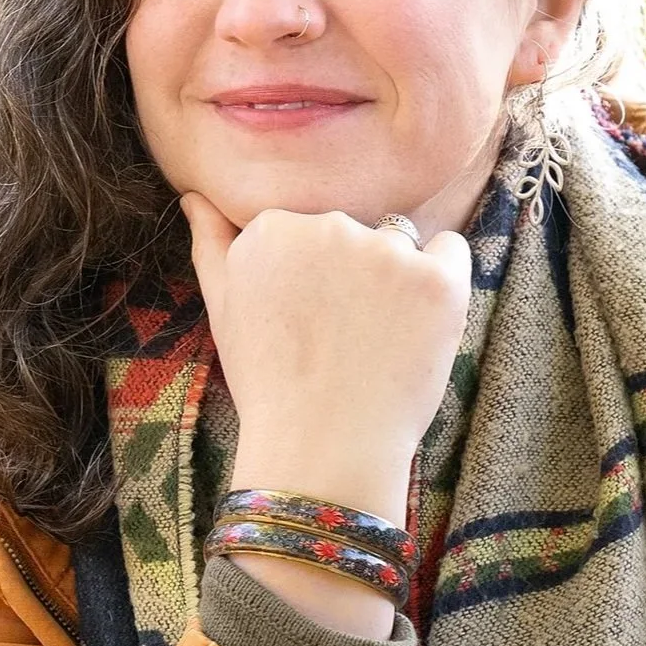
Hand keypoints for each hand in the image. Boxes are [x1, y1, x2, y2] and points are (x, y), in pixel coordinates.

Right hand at [181, 191, 471, 636]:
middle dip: (353, 272)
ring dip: (396, 278)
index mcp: (272, 227)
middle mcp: (328, 226)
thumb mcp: (223, 310)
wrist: (322, 449)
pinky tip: (419, 326)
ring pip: (401, 242)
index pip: (308, 227)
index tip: (308, 320)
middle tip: (343, 337)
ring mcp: (387, 251)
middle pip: (354, 230)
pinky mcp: (437, 280)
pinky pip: (450, 252)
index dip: (314, 275)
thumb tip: (195, 196)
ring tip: (377, 341)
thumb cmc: (270, 385)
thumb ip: (211, 243)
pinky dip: (442, 281)